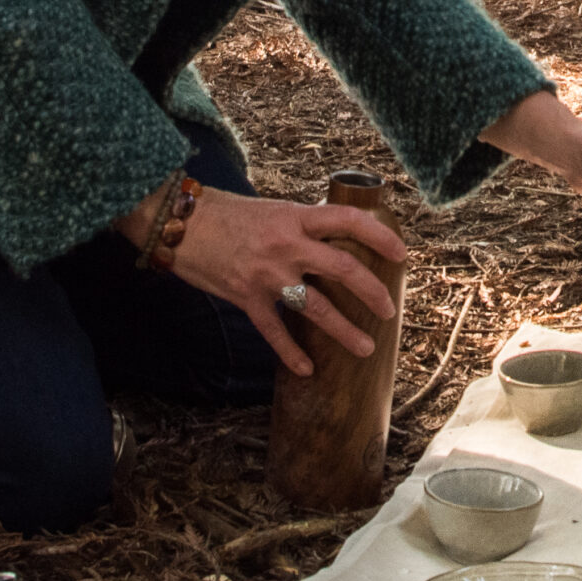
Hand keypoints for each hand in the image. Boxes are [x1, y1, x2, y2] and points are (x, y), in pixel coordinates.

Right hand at [151, 186, 405, 377]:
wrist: (179, 222)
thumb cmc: (226, 213)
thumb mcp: (272, 210)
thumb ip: (301, 226)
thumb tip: (333, 242)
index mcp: (296, 217)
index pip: (349, 222)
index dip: (380, 236)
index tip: (402, 254)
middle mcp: (287, 245)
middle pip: (344, 269)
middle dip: (373, 292)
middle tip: (389, 310)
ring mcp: (267, 274)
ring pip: (317, 307)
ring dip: (345, 331)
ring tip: (366, 348)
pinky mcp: (246, 297)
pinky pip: (275, 331)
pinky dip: (291, 353)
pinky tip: (306, 370)